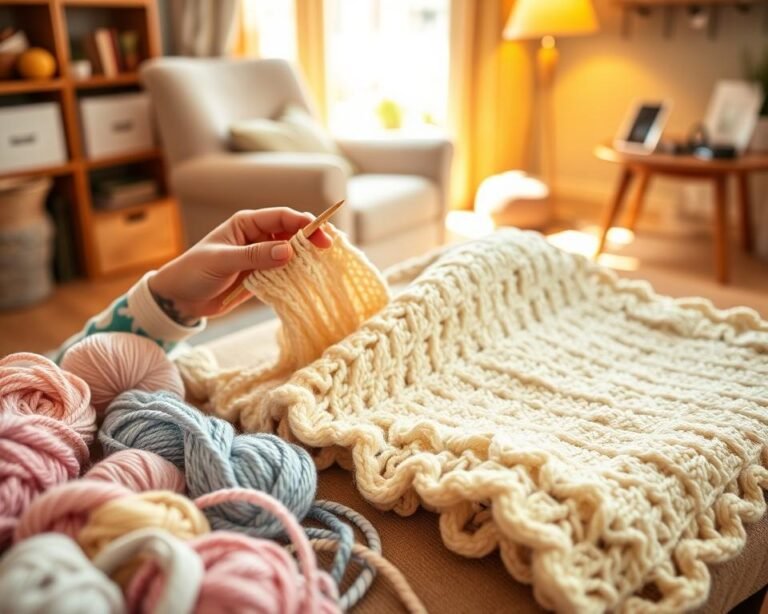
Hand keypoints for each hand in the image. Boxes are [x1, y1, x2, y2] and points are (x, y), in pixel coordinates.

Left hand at [148, 207, 331, 322]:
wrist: (179, 299)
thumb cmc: (194, 272)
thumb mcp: (222, 261)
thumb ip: (255, 256)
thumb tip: (288, 251)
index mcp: (247, 224)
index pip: (282, 217)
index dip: (304, 223)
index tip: (321, 234)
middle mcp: (257, 237)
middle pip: (292, 233)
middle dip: (311, 239)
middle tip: (328, 249)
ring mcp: (261, 257)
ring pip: (292, 253)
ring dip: (307, 257)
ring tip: (324, 264)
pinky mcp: (262, 276)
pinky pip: (285, 272)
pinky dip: (297, 274)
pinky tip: (308, 278)